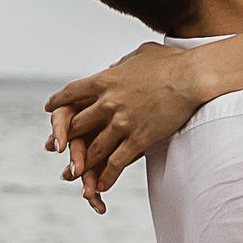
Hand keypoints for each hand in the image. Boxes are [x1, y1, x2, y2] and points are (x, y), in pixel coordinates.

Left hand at [42, 43, 213, 209]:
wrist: (192, 77)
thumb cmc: (170, 61)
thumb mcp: (138, 56)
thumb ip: (121, 65)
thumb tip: (115, 67)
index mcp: (105, 80)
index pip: (71, 93)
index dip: (58, 103)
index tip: (50, 109)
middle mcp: (108, 103)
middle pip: (77, 125)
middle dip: (66, 137)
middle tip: (58, 147)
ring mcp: (122, 123)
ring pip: (94, 149)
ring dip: (83, 163)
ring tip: (76, 174)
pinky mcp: (139, 139)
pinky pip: (116, 164)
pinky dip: (106, 177)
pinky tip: (101, 186)